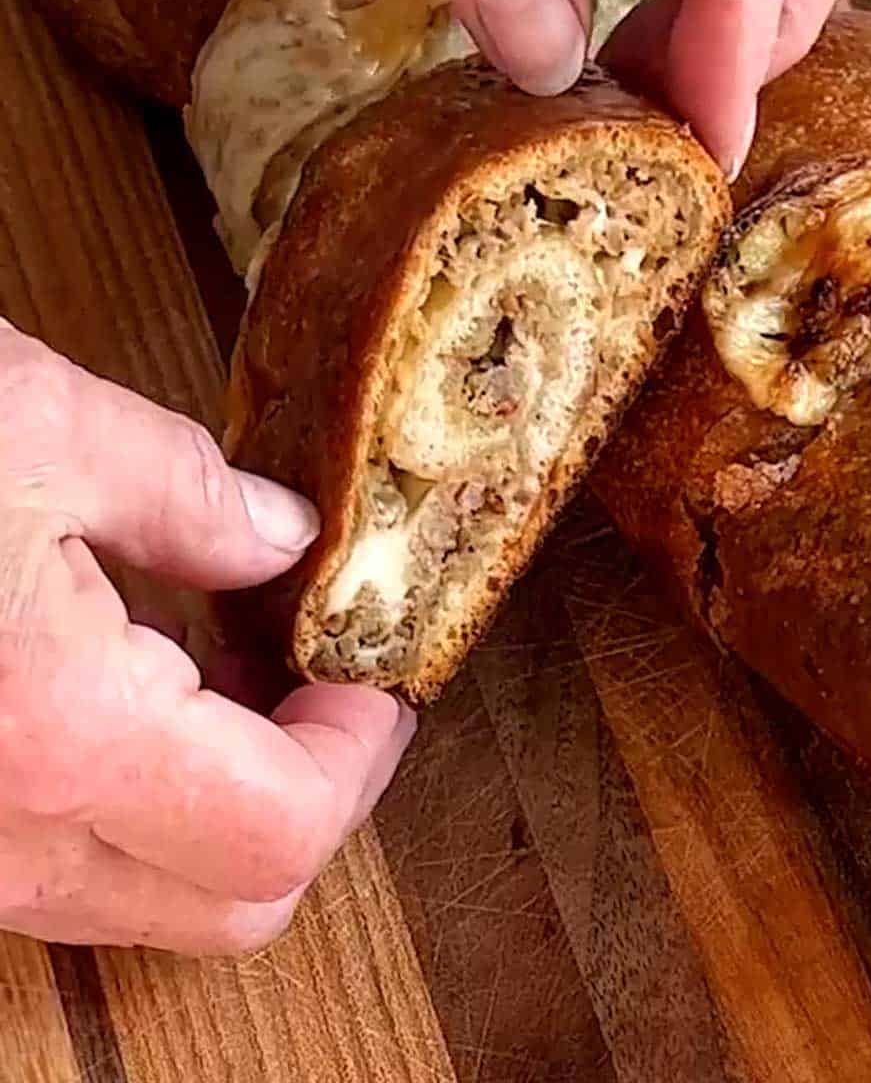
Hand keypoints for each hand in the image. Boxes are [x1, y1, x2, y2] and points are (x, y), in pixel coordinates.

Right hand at [0, 324, 413, 953]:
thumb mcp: (38, 423)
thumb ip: (184, 494)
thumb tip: (275, 535)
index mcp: (56, 737)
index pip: (278, 831)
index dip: (358, 761)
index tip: (374, 685)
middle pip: (224, 907)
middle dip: (303, 806)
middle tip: (322, 696)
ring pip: (131, 899)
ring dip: (213, 811)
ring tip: (229, 683)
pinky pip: (44, 869)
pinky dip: (118, 807)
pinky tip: (119, 693)